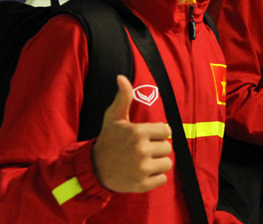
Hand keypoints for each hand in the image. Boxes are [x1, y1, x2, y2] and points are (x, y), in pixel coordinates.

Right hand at [92, 75, 172, 192]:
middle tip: (143, 149)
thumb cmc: (108, 139)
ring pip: (167, 163)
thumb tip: (121, 77)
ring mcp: (142, 169)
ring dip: (158, 163)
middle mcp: (141, 150)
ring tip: (144, 161)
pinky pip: (162, 179)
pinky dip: (155, 177)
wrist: (95, 168)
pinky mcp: (142, 185)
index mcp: (138, 132)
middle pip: (167, 147)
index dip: (157, 133)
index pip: (166, 131)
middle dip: (158, 148)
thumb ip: (123, 97)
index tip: (146, 136)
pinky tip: (143, 172)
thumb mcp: (113, 117)